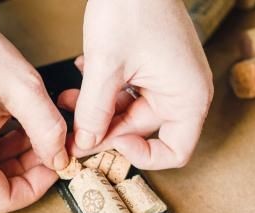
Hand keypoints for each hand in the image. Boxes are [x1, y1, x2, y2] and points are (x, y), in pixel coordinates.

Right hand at [0, 6, 67, 212]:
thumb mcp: (23, 89)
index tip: (53, 166)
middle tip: (46, 146)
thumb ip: (49, 130)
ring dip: (9, 160)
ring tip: (29, 133)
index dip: (36, 187)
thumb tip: (59, 158)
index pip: (4, 201)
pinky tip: (7, 130)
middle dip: (25, 170)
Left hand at [59, 0, 213, 168]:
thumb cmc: (132, 6)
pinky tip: (82, 79)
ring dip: (97, 112)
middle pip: (141, 132)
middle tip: (71, 129)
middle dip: (104, 130)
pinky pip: (127, 93)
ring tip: (68, 101)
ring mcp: (167, 79)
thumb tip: (84, 144)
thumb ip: (93, 111)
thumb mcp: (105, 66)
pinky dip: (104, 93)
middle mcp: (183, 91)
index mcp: (187, 96)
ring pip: (128, 113)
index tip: (111, 142)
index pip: (175, 152)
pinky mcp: (152, 68)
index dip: (141, 156)